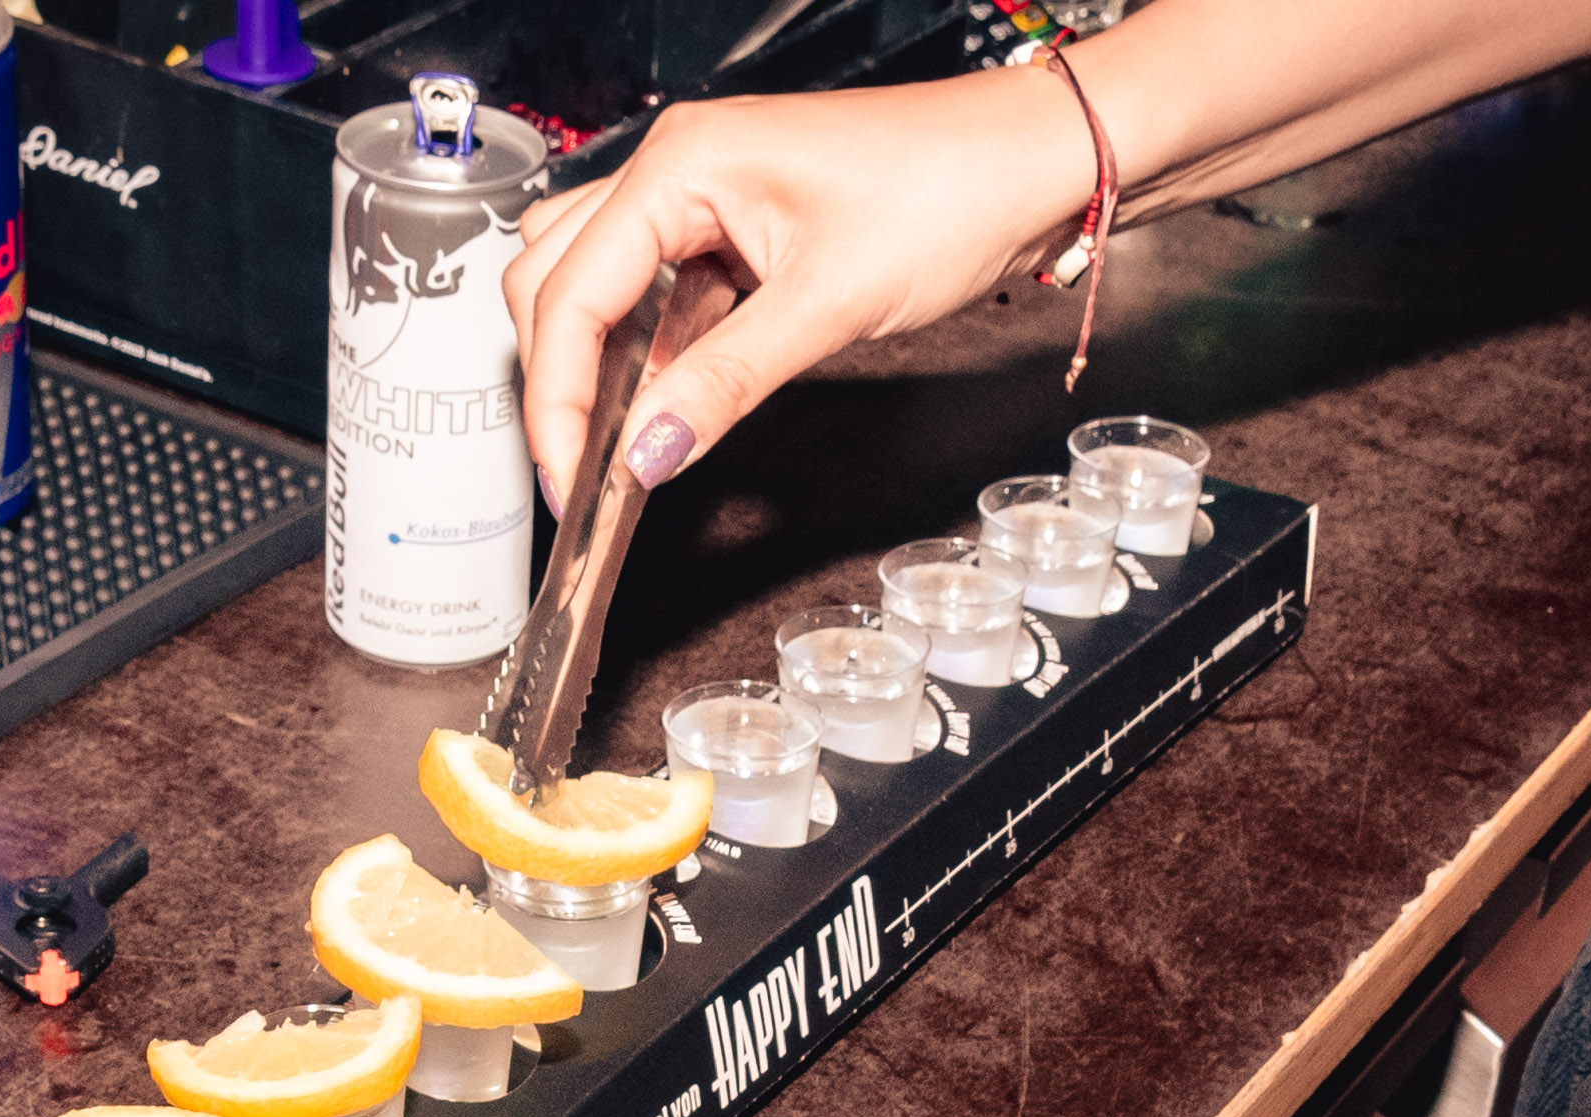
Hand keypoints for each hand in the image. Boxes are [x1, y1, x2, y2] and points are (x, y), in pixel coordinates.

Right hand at [504, 65, 1097, 504]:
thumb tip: (648, 452)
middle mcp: (680, 168)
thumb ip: (725, 382)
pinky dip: (653, 354)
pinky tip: (668, 406)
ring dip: (598, 362)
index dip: (558, 396)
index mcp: (682, 162)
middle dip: (558, 377)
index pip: (569, 290)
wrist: (1033, 164)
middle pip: (556, 278)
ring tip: (615, 444)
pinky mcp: (738, 229)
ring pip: (598, 282)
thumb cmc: (952, 189)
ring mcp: (706, 197)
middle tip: (580, 472)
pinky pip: (662, 293)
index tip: (570, 480)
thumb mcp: (830, 304)